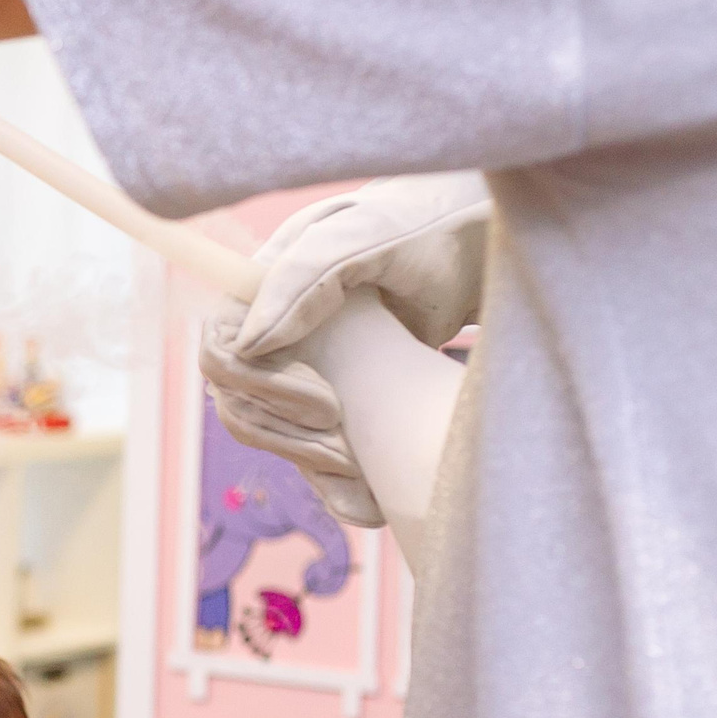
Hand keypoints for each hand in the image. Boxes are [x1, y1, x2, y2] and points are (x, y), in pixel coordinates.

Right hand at [200, 173, 488, 526]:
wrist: (496, 247)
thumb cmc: (432, 227)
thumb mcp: (371, 240)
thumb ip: (305, 276)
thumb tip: (246, 342)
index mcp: (265, 287)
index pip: (220, 353)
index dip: (257, 387)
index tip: (330, 405)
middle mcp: (274, 327)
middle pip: (237, 402)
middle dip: (286, 432)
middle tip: (348, 443)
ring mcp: (301, 364)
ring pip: (268, 433)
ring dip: (307, 458)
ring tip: (364, 465)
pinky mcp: (333, 397)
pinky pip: (307, 451)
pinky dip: (332, 479)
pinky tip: (371, 490)